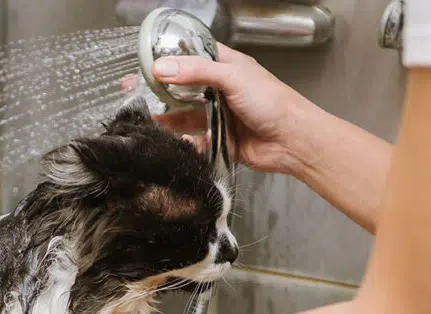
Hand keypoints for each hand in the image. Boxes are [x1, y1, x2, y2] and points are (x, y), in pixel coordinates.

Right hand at [124, 45, 318, 174]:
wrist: (292, 141)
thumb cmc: (273, 103)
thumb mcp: (233, 77)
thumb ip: (197, 72)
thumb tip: (162, 69)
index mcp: (227, 67)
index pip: (194, 55)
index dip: (172, 58)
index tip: (148, 62)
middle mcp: (221, 90)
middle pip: (185, 87)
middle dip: (164, 91)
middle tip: (139, 91)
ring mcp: (219, 115)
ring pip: (186, 115)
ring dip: (169, 118)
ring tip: (148, 119)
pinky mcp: (218, 139)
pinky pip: (194, 139)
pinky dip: (183, 140)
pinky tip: (170, 138)